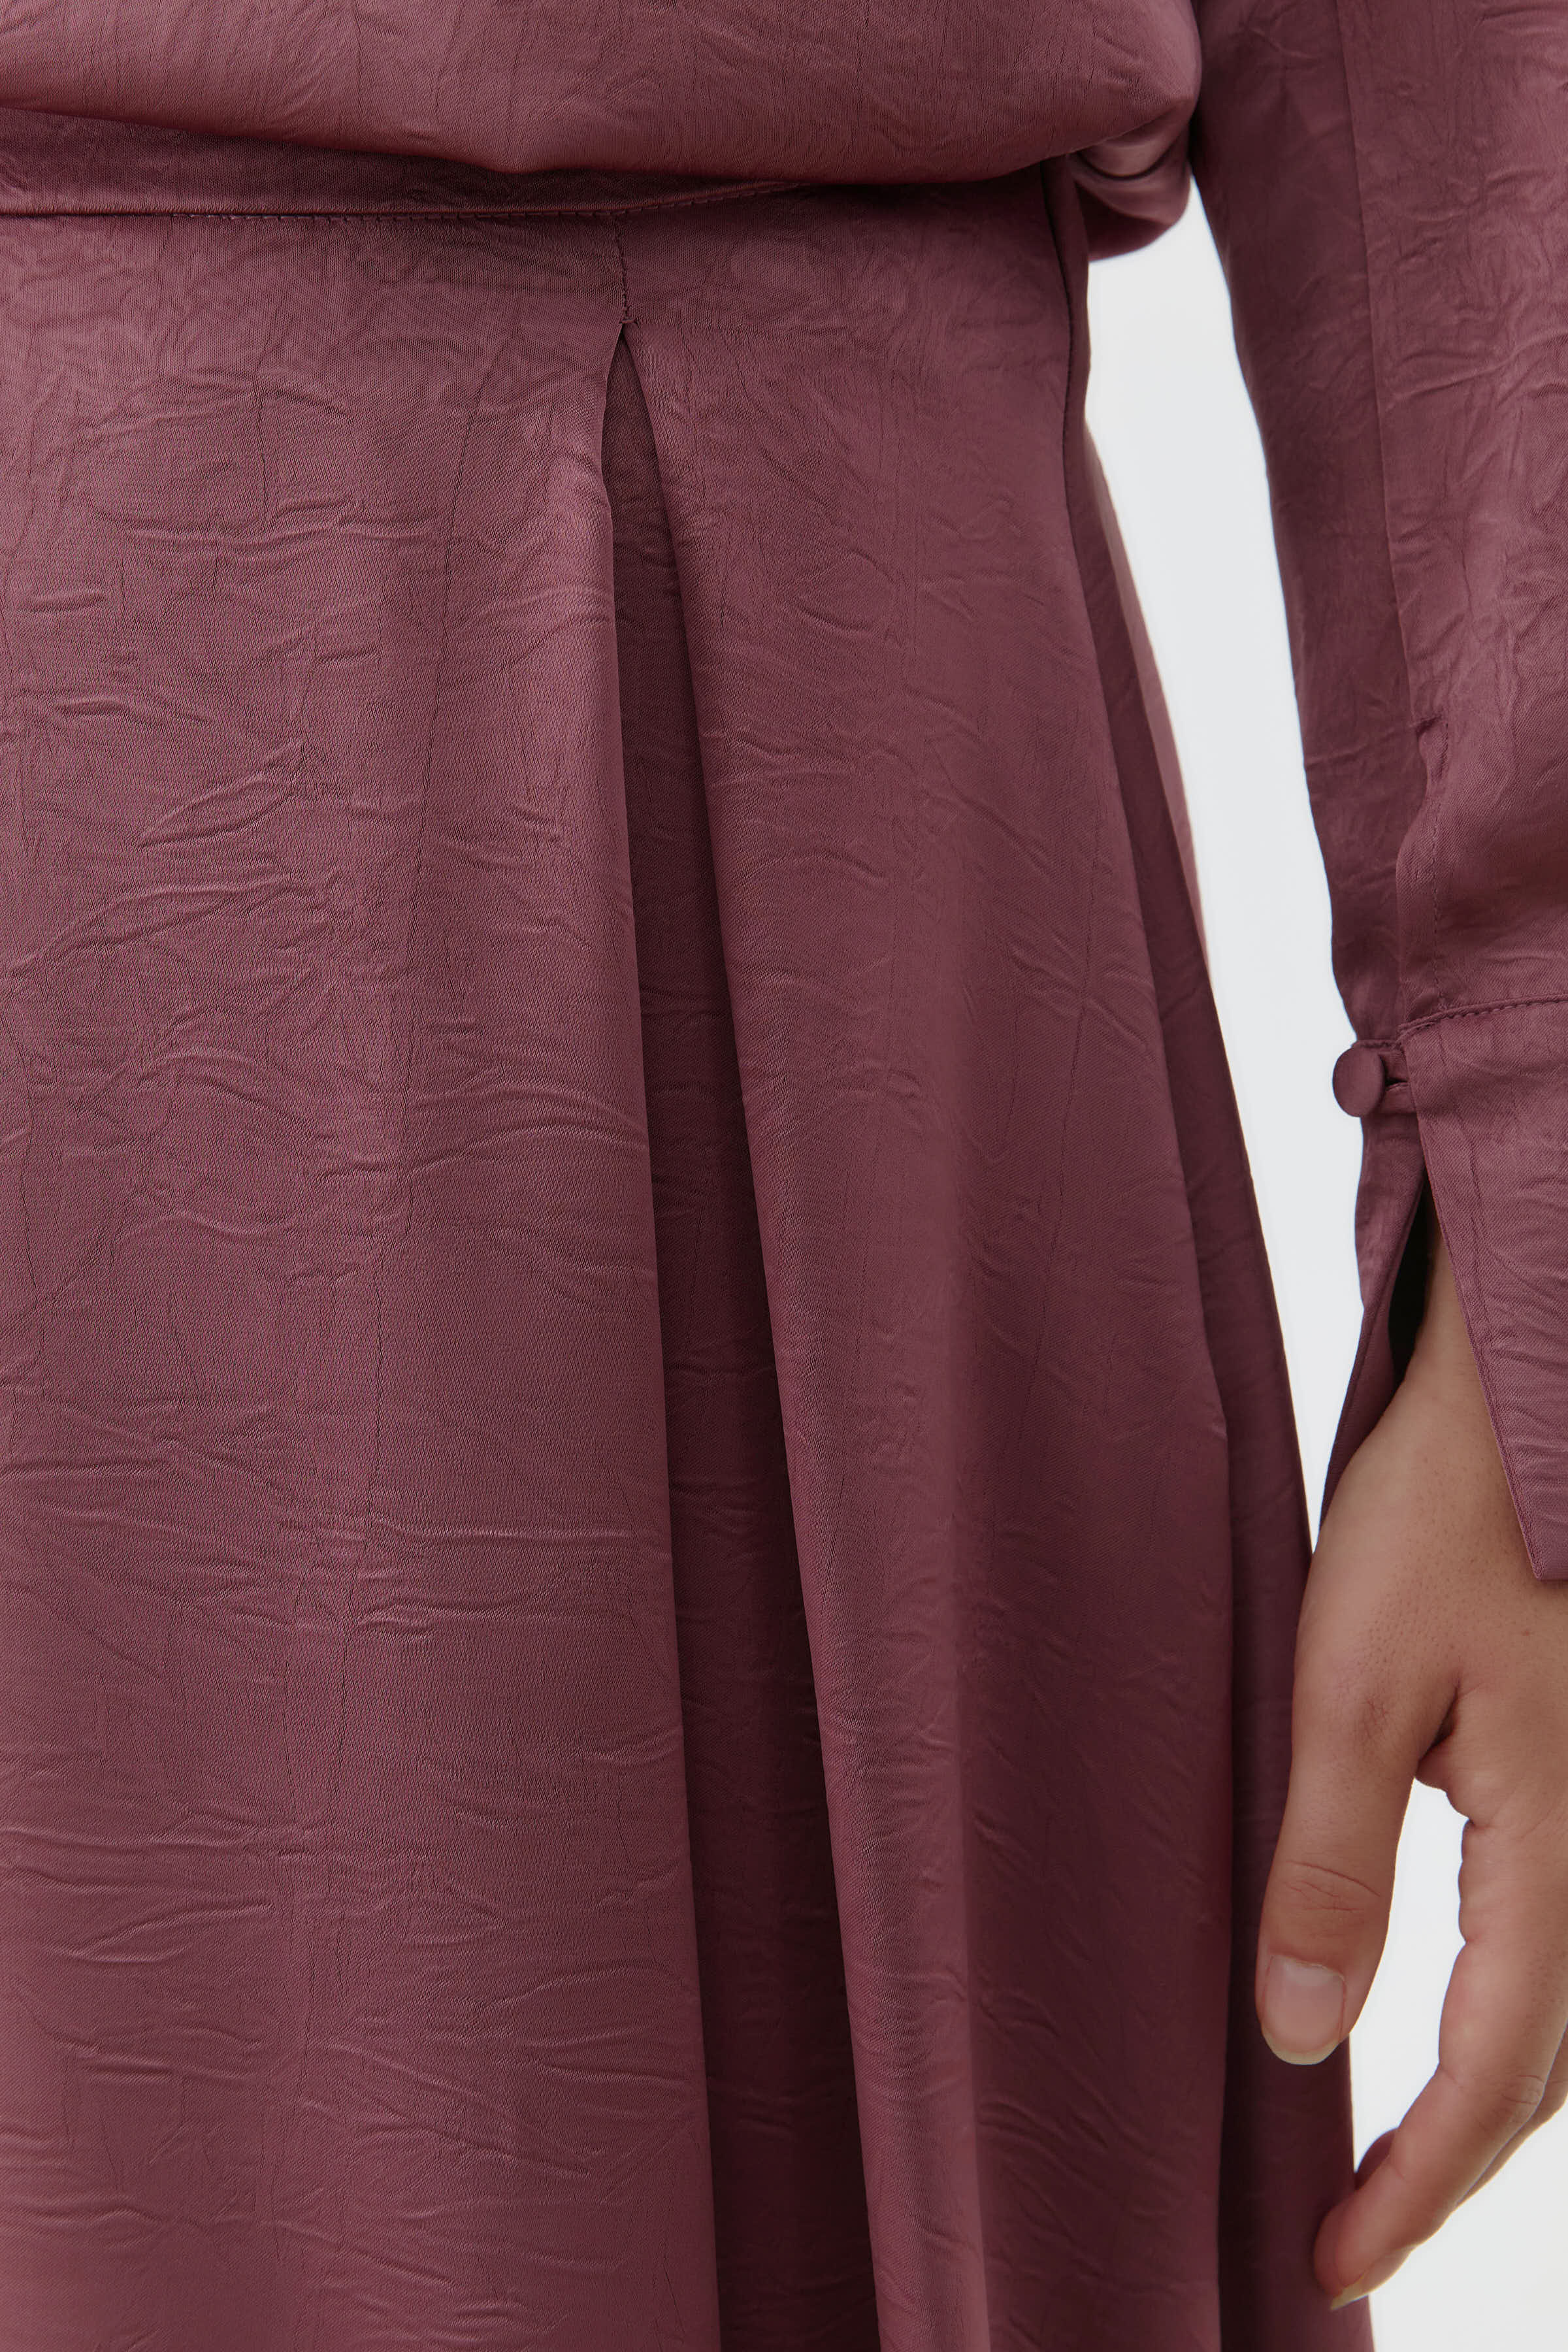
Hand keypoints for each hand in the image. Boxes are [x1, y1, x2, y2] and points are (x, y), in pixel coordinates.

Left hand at [1255, 1197, 1567, 2306]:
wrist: (1520, 1412)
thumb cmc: (1438, 1522)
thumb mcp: (1353, 1687)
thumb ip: (1333, 1864)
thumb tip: (1301, 2036)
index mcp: (1556, 1845)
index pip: (1491, 2076)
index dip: (1414, 2184)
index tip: (1334, 2263)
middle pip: (1546, 2074)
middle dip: (1451, 2170)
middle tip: (1352, 2239)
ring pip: (1567, 2020)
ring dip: (1488, 2109)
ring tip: (1394, 2166)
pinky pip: (1561, 1947)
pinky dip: (1513, 2025)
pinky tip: (1453, 2032)